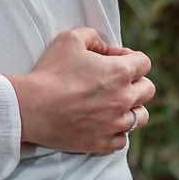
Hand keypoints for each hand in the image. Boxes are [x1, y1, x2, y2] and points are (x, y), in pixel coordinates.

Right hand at [8, 27, 155, 153]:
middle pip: (148, 90)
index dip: (130, 58)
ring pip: (141, 117)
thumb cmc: (49, 72)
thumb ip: (93, 36)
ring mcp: (116, 124)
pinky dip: (117, 131)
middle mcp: (124, 99)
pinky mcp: (104, 143)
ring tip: (112, 104)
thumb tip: (104, 47)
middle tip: (115, 81)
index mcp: (119, 72)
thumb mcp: (68, 39)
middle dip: (135, 82)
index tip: (114, 59)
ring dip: (130, 108)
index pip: (144, 63)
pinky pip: (123, 139)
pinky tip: (102, 122)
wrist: (30, 108)